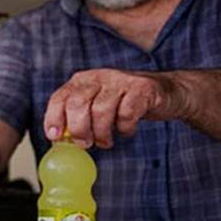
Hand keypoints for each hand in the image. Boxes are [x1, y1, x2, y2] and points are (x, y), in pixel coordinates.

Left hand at [43, 68, 187, 148]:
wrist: (167, 93)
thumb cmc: (125, 104)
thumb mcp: (97, 107)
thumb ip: (78, 120)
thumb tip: (59, 142)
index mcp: (82, 81)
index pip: (59, 98)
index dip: (53, 118)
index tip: (54, 137)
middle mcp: (99, 77)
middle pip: (77, 104)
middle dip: (78, 129)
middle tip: (85, 144)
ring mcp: (120, 80)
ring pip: (101, 110)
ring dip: (102, 133)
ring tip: (106, 141)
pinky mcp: (142, 88)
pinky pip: (126, 114)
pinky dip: (124, 128)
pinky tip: (126, 130)